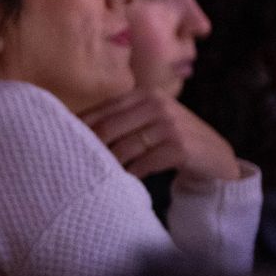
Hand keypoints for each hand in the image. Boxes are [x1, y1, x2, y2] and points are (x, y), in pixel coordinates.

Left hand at [82, 89, 240, 180]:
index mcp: (144, 95)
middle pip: (108, 128)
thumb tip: (73, 129)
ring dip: (108, 165)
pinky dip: (130, 174)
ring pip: (124, 147)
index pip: (102, 110)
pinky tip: (124, 181)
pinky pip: (144, 163)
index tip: (60, 143)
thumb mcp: (149, 120)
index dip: (79, 128)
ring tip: (95, 176)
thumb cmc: (173, 139)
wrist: (215, 156)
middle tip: (73, 165)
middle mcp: (156, 104)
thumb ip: (120, 120)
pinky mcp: (179, 147)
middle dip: (89, 148)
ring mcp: (170, 125)